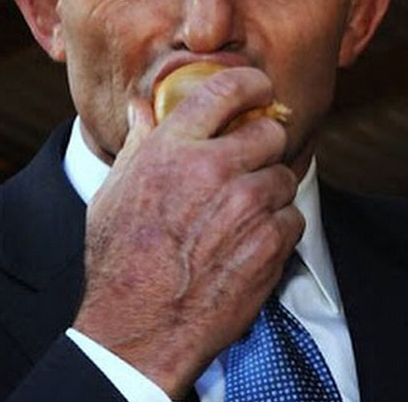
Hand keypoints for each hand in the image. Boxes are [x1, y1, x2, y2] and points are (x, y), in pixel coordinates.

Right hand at [73, 67, 303, 397]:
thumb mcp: (115, 190)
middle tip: (247, 163)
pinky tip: (249, 243)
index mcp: (173, 149)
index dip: (249, 81)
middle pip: (268, 132)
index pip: (225, 90)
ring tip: (240, 214)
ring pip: (284, 177)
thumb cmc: (121, 258)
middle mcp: (213, 169)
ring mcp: (246, 206)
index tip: (258, 86)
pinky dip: (277, 227)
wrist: (139, 326)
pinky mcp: (270, 243)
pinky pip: (292, 217)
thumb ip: (138, 141)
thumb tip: (140, 106)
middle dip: (262, 144)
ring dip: (269, 191)